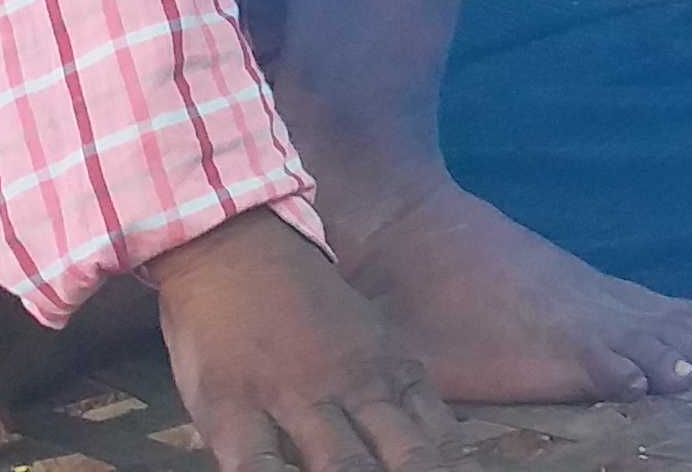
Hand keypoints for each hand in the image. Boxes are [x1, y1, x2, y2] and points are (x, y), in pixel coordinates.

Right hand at [143, 209, 462, 471]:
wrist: (235, 242)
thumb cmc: (304, 301)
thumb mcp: (370, 338)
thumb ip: (400, 389)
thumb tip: (439, 442)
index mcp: (389, 371)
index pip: (438, 435)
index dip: (457, 465)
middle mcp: (353, 387)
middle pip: (403, 455)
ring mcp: (294, 399)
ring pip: (342, 465)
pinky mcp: (233, 409)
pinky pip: (259, 466)